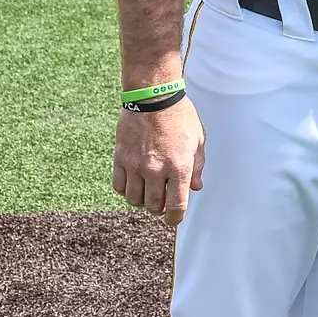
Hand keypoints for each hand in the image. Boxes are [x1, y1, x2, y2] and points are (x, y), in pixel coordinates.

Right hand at [112, 97, 204, 226]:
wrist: (153, 97)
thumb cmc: (179, 116)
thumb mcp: (198, 140)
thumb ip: (197, 167)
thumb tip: (195, 188)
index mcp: (179, 167)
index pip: (176, 206)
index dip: (175, 218)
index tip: (174, 219)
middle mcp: (156, 170)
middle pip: (154, 206)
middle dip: (160, 209)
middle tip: (163, 201)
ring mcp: (136, 166)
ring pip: (134, 200)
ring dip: (143, 200)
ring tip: (149, 191)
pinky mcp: (120, 159)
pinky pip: (119, 187)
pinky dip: (126, 190)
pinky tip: (134, 183)